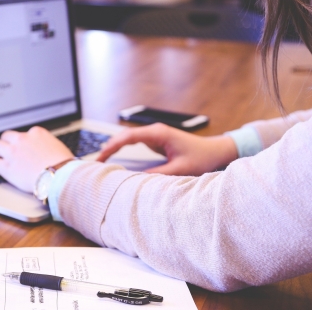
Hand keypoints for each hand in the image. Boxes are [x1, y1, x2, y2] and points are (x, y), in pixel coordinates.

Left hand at [0, 126, 73, 192]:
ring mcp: (13, 153)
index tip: (22, 146)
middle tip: (5, 148)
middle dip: (6, 142)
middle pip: (7, 136)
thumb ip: (48, 146)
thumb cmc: (64, 165)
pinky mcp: (7, 167)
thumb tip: (49, 151)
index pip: (25, 133)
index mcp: (37, 133)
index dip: (22, 141)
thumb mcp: (58, 147)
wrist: (60, 176)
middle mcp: (23, 140)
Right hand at [97, 123, 237, 175]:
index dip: (112, 146)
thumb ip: (158, 174)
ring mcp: (155, 135)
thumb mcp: (180, 169)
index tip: (100, 157)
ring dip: (115, 148)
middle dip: (109, 147)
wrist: (216, 151)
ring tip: (101, 162)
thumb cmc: (202, 158)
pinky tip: (115, 158)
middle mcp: (155, 132)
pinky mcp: (157, 141)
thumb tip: (136, 180)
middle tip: (95, 162)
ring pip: (128, 139)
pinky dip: (123, 150)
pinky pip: (135, 143)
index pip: (128, 137)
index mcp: (158, 134)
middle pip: (124, 136)